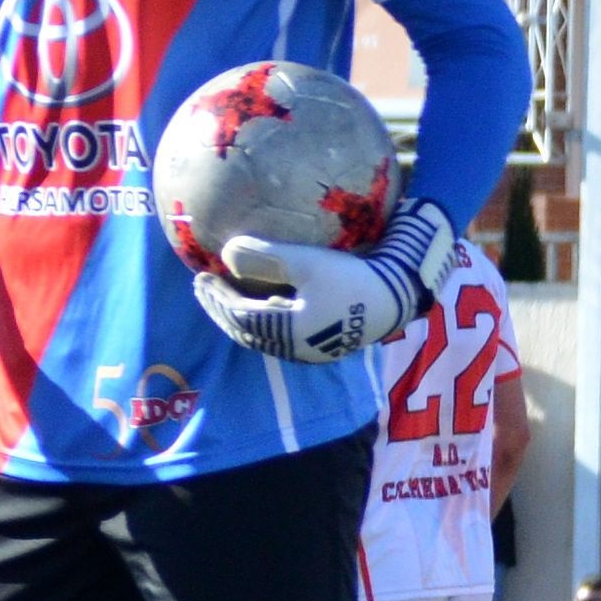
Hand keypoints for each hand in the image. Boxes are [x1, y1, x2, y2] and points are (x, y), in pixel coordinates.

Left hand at [198, 198, 446, 364]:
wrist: (401, 293)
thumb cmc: (355, 276)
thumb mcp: (308, 262)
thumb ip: (266, 258)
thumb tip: (226, 252)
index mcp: (287, 332)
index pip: (238, 317)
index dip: (215, 299)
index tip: (199, 278)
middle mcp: (295, 347)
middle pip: (246, 331)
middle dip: (221, 309)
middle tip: (203, 288)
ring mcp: (310, 348)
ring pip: (262, 335)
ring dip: (239, 315)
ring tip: (224, 293)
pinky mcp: (323, 342)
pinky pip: (280, 333)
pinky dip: (261, 317)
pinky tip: (260, 300)